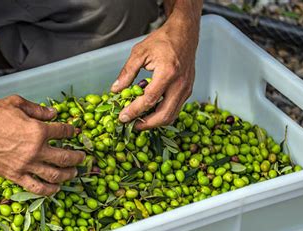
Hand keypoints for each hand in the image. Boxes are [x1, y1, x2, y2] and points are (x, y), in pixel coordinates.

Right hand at [0, 95, 84, 194]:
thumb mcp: (16, 103)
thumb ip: (38, 109)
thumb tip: (53, 113)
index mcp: (38, 130)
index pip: (63, 132)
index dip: (71, 132)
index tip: (74, 132)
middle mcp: (35, 150)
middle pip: (65, 157)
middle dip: (77, 157)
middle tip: (82, 157)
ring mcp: (25, 166)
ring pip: (54, 175)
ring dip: (68, 175)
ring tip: (73, 173)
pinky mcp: (14, 176)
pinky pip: (36, 188)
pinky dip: (48, 190)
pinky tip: (55, 189)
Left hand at [112, 6, 200, 129]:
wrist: (184, 34)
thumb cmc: (162, 40)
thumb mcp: (140, 52)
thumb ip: (127, 72)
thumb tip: (115, 90)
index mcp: (168, 73)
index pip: (149, 100)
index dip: (134, 111)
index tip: (122, 117)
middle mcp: (180, 84)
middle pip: (163, 115)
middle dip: (146, 124)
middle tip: (131, 124)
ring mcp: (186, 89)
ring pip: (171, 116)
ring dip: (154, 121)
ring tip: (139, 119)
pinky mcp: (187, 91)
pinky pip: (174, 108)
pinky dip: (161, 113)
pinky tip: (149, 108)